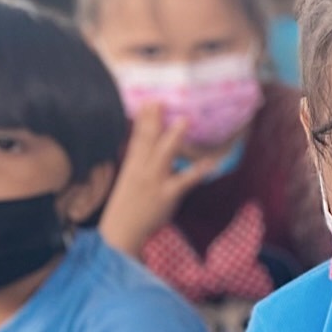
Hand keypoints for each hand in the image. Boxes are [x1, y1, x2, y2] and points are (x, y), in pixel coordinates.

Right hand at [99, 105, 230, 256]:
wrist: (121, 231)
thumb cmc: (127, 206)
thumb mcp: (129, 180)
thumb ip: (140, 164)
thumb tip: (150, 150)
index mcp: (132, 165)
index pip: (137, 138)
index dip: (142, 120)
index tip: (148, 102)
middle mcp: (141, 169)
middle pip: (148, 140)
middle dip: (154, 120)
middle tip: (160, 100)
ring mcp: (154, 181)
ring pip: (164, 155)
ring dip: (174, 137)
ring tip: (185, 121)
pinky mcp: (166, 194)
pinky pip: (184, 181)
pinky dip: (198, 171)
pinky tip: (210, 163)